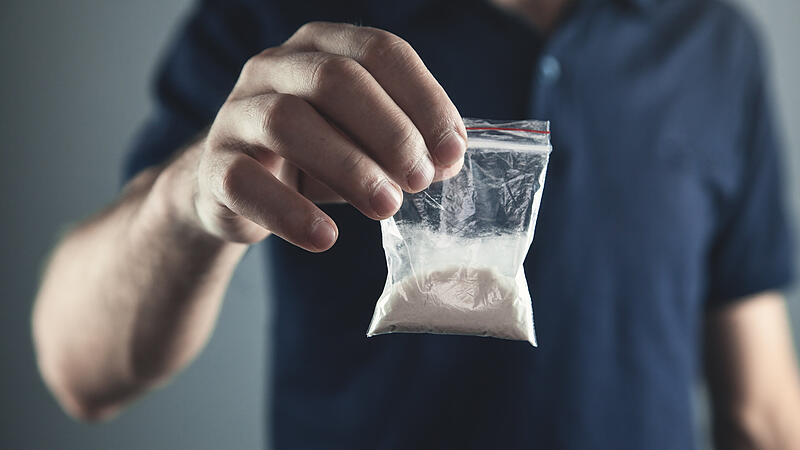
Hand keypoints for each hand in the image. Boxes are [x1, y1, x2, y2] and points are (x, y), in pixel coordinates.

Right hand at [186, 22, 466, 250]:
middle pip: (336, 79)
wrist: (236, 187)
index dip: (424, 100)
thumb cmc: (315, 155)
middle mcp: (275, 67)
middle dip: (389, 131)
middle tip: (420, 180)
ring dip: (348, 167)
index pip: (381, 51)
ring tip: (386, 207)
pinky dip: (289, 212)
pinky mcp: (214, 165)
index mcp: (322, 47)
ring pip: (288, 122)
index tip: (452, 152)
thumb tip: (449, 160)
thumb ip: (406, 142)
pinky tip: (326, 237)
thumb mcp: (364, 140)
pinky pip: (245, 180)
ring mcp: (237, 112)